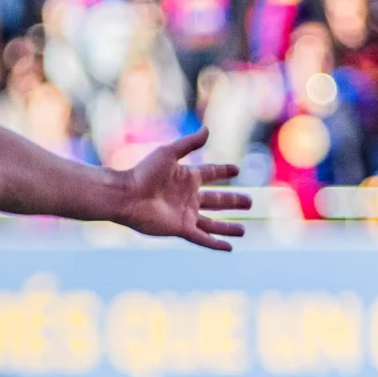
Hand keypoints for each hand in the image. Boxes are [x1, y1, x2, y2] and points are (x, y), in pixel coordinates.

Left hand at [107, 131, 247, 250]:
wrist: (127, 196)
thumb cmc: (144, 173)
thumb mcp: (169, 153)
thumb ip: (189, 143)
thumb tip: (207, 129)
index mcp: (187, 177)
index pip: (211, 173)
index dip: (223, 171)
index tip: (236, 170)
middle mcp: (188, 196)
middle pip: (217, 200)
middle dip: (233, 201)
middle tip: (250, 202)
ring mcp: (185, 214)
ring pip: (212, 223)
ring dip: (228, 227)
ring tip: (244, 230)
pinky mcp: (181, 228)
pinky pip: (203, 238)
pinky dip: (216, 243)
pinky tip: (229, 248)